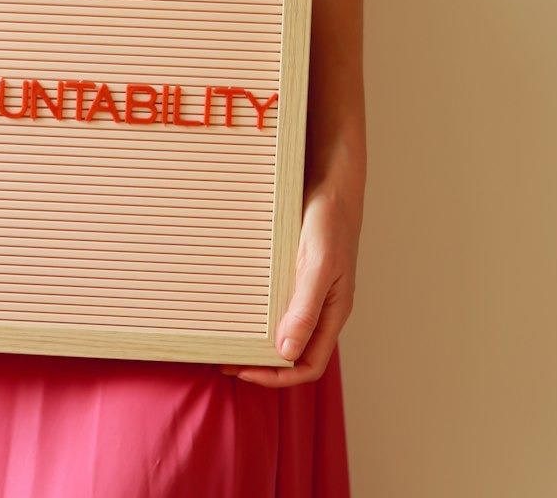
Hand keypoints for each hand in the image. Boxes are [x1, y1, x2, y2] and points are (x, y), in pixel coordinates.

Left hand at [222, 186, 358, 386]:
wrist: (330, 181)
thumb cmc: (330, 221)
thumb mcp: (318, 265)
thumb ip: (305, 309)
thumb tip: (287, 354)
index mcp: (333, 313)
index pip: (308, 365)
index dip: (277, 377)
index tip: (242, 370)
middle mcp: (320, 308)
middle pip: (292, 354)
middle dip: (260, 364)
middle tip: (223, 359)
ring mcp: (306, 292)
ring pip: (281, 331)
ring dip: (255, 341)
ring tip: (224, 340)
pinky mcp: (292, 274)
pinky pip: (273, 306)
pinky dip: (254, 316)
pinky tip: (233, 309)